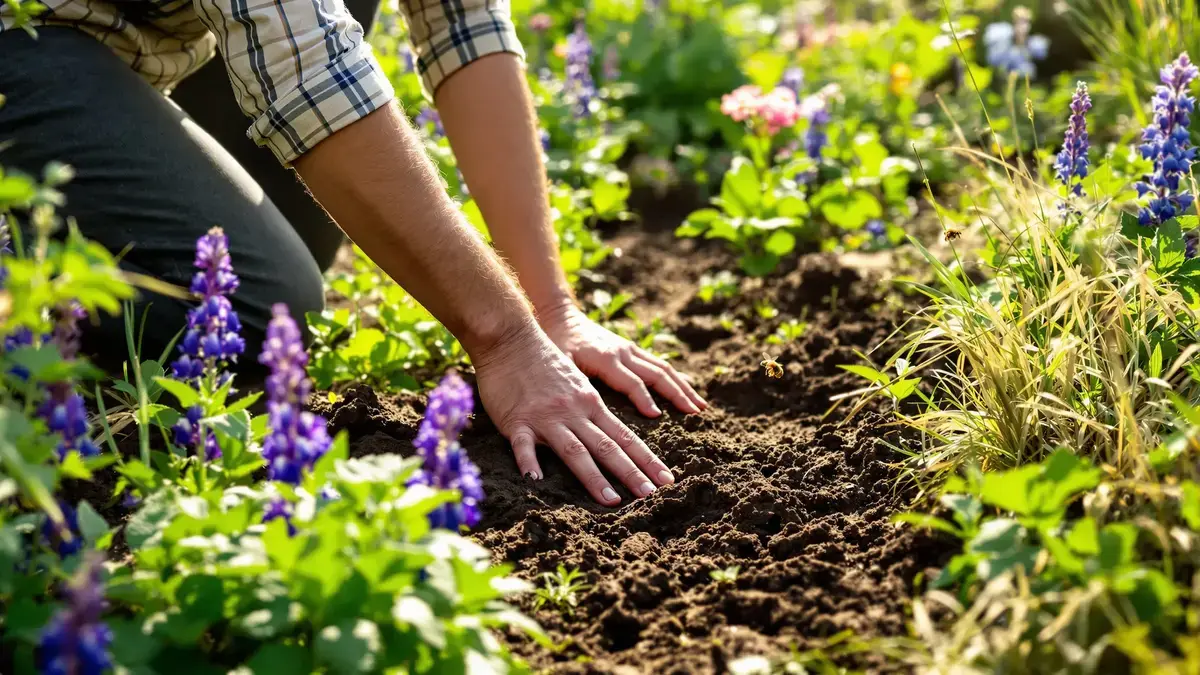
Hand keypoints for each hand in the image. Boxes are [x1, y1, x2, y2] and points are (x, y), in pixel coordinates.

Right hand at [472, 321, 675, 504]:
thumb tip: (608, 431)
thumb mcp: (576, 382)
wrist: (511, 337)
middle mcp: (574, 412)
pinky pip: (523, 446)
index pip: (625, 436)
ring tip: (612, 500)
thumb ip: (590, 407)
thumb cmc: (543, 360)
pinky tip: (535, 481)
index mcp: (591, 403)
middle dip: (631, 472)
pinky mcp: (517, 421)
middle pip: (608, 446)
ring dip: (594, 477)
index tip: (666, 479)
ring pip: (574, 451)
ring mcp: (546, 417)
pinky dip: (529, 463)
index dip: (646, 459)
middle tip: (652, 496)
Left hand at [537, 303, 706, 417]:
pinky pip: (658, 363)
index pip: (631, 382)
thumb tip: (583, 408)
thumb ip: (572, 381)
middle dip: (677, 394)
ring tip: (700, 406)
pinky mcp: (631, 349)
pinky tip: (688, 389)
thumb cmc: (555, 343)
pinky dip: (675, 377)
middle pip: (658, 374)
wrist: (560, 316)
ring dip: (683, 387)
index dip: (644, 400)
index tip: (657, 418)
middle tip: (695, 414)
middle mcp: (623, 352)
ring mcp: (630, 349)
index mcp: (606, 358)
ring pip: (664, 368)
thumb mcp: (558, 362)